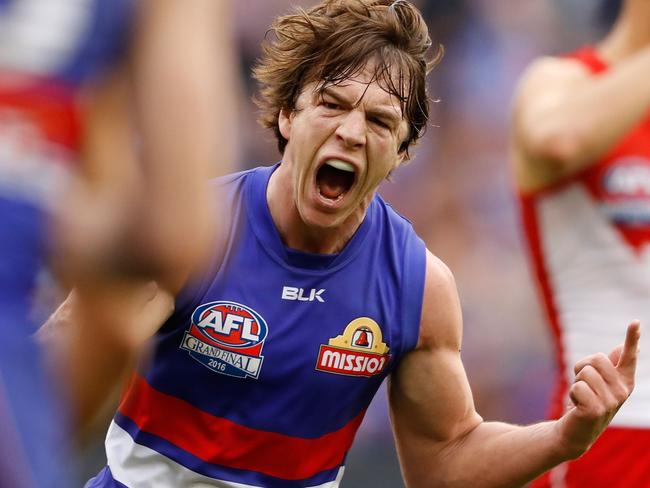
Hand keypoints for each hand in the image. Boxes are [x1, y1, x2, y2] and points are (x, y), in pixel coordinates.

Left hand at [557, 321, 639, 457]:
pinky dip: (572, 394)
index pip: (629, 356)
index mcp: (624, 381)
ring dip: (576, 382)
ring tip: (580, 398)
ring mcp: (611, 402)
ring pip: (584, 372)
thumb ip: (610, 366)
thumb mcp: (598, 383)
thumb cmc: (586, 402)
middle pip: (596, 358)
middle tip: (583, 386)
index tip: (634, 321)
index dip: (632, 338)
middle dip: (582, 368)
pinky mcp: (596, 410)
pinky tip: (577, 408)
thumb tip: (621, 347)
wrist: (574, 432)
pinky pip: (577, 387)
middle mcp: (622, 391)